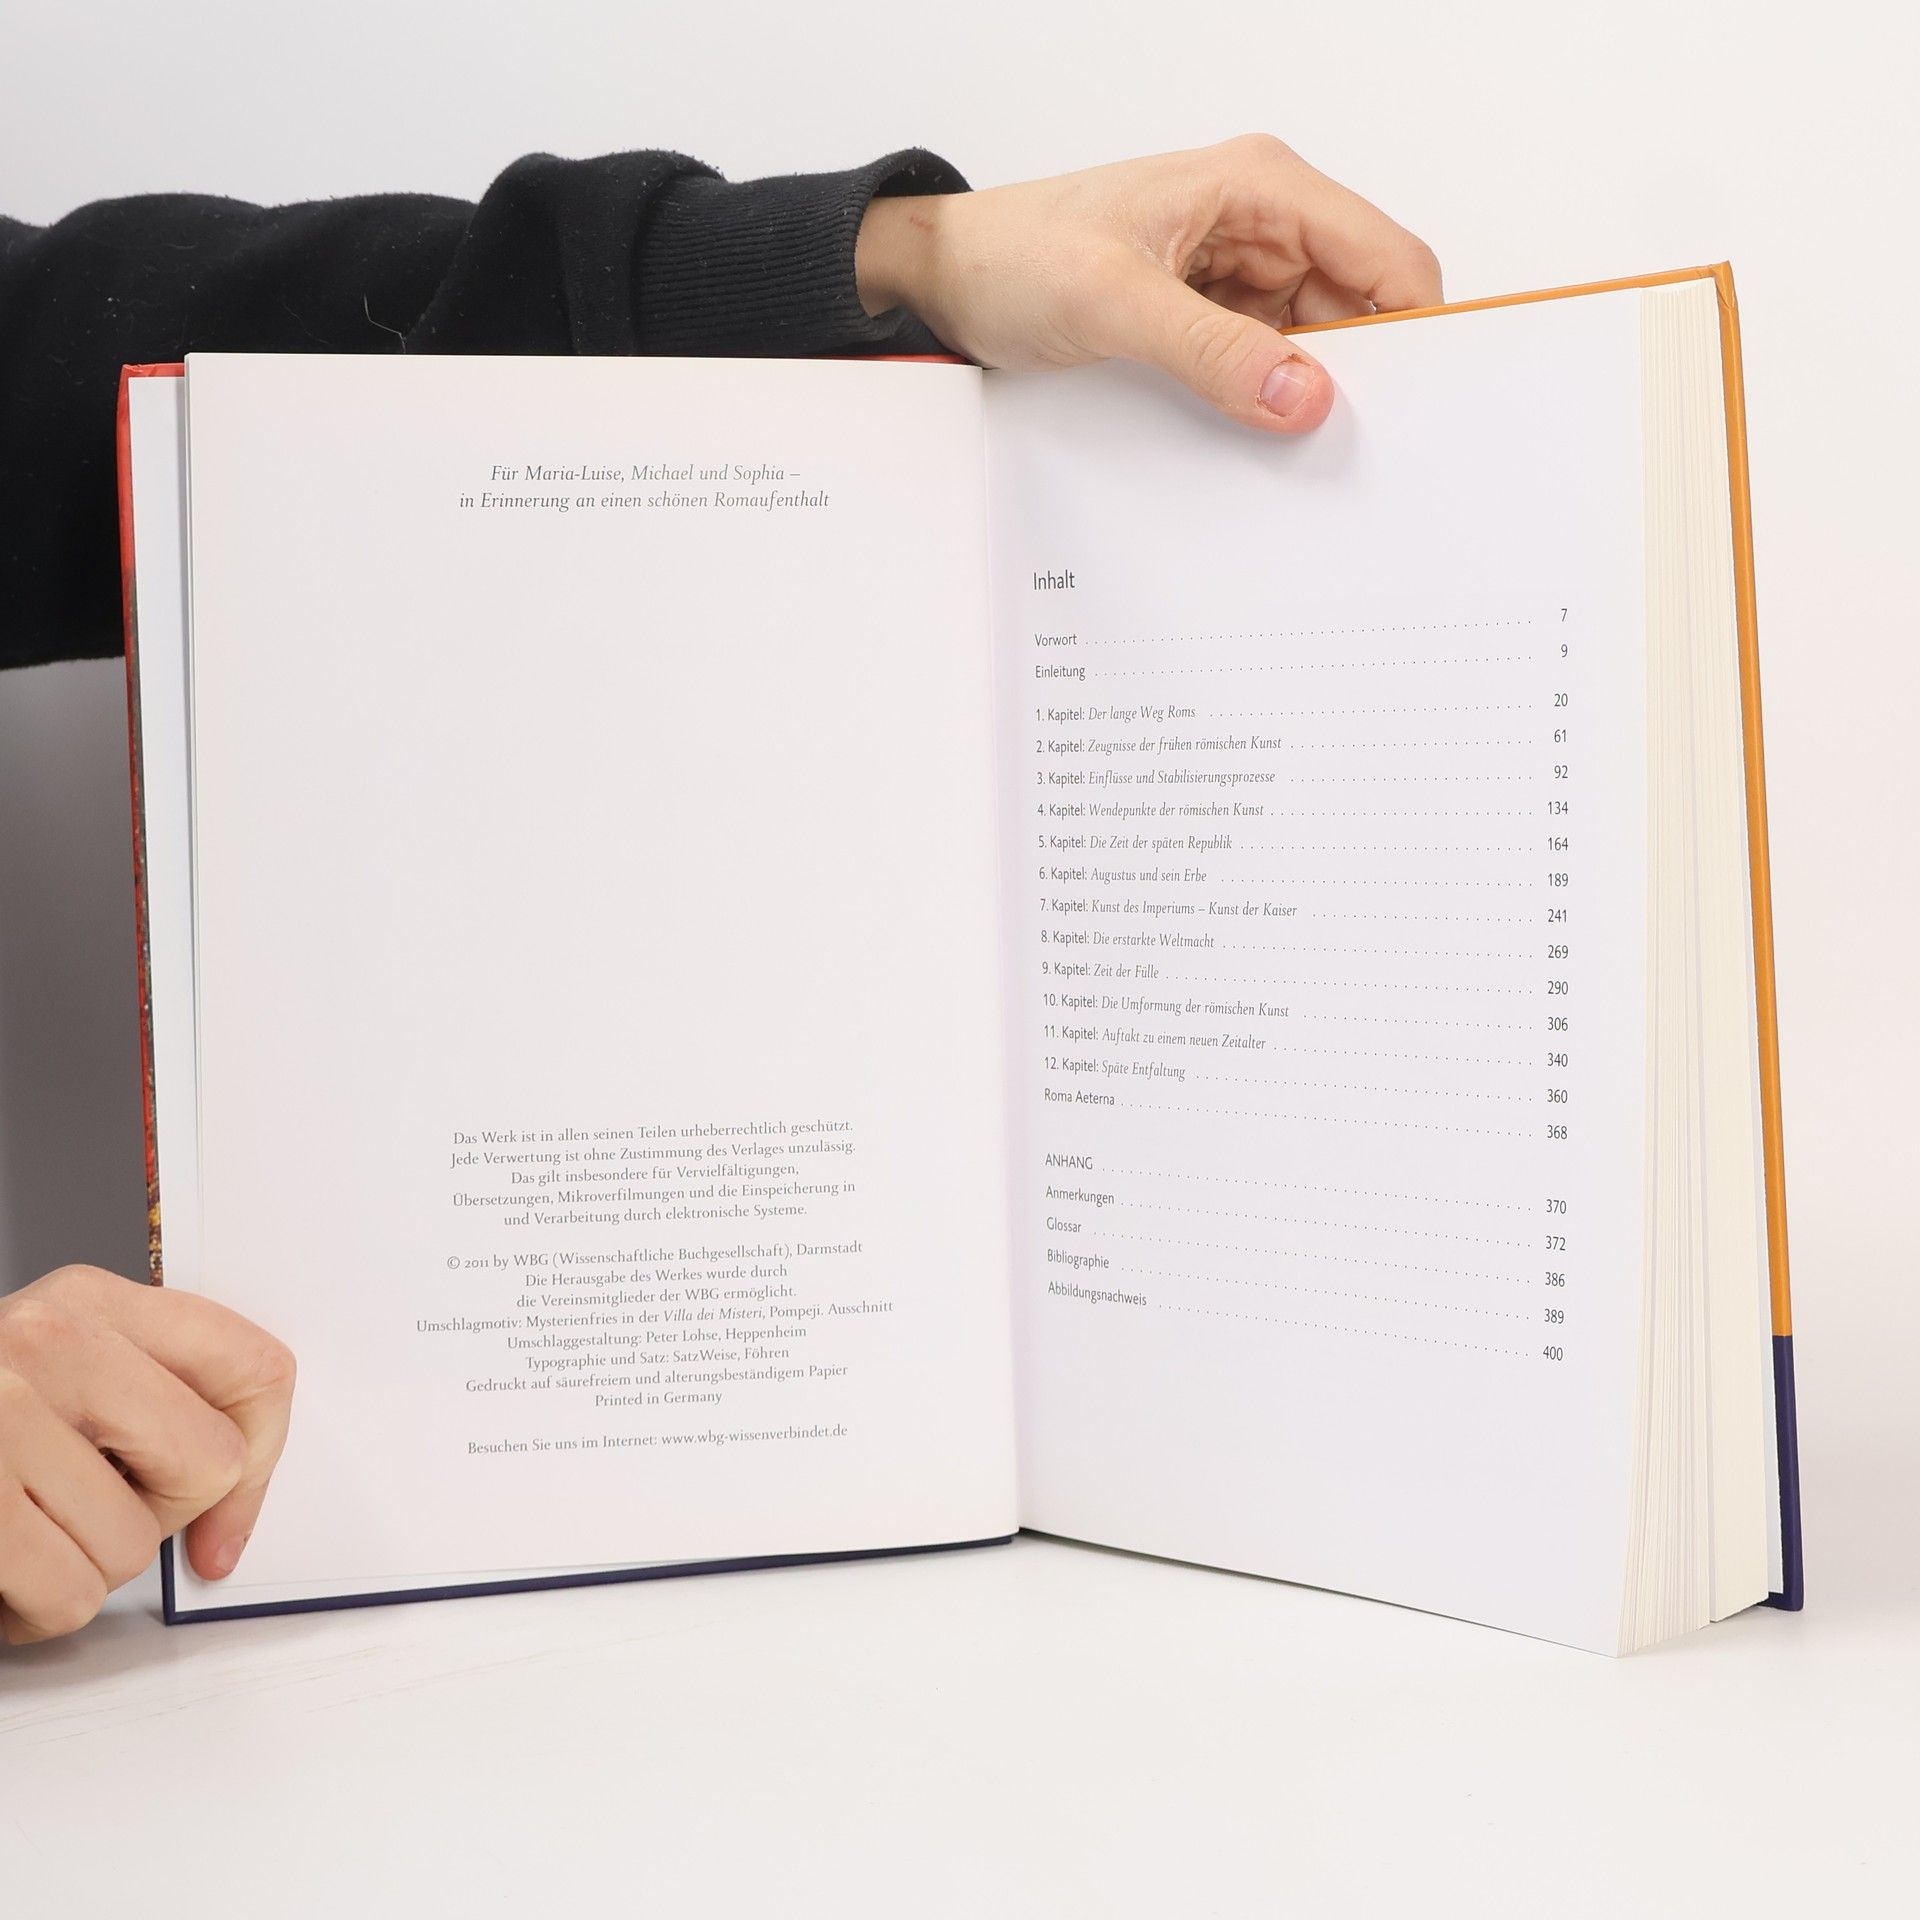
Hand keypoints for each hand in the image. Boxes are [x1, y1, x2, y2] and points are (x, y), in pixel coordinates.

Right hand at [0, 1266, 293, 1642]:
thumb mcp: (55, 1376)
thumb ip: (151, 1408)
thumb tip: (227, 1529)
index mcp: (87, 1301)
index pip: (255, 1368)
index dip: (262, 1456)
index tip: (226, 1506)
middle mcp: (46, 1341)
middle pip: (209, 1465)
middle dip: (155, 1514)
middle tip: (80, 1503)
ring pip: (133, 1547)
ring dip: (79, 1566)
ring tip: (19, 1529)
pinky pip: (64, 1599)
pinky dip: (30, 1610)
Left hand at [856, 134, 1441, 433]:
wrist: (947, 279)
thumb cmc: (1014, 258)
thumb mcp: (1114, 306)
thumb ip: (1213, 352)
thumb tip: (1305, 396)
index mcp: (1260, 187)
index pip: (1388, 258)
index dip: (1416, 331)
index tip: (1417, 408)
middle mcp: (1261, 222)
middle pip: (1361, 308)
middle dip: (1361, 375)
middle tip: (1346, 447)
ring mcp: (1237, 271)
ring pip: (1316, 345)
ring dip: (1305, 394)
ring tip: (1287, 446)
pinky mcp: (1208, 314)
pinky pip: (1265, 364)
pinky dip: (1264, 400)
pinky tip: (1250, 436)